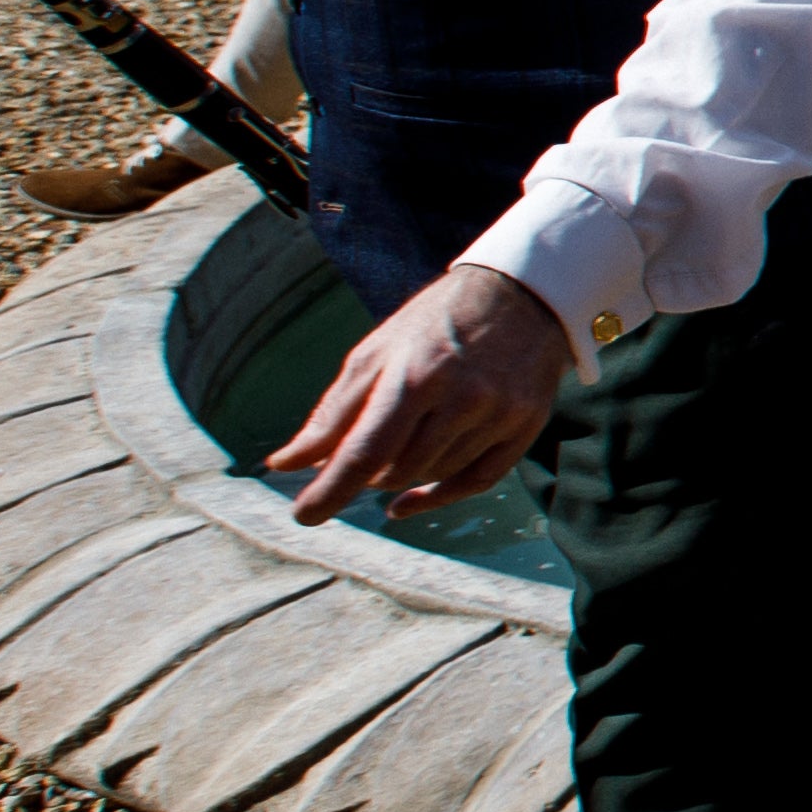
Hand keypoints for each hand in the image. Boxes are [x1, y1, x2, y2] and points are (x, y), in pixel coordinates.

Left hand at [268, 263, 572, 522]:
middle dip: (366, 473)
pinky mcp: (525, 426)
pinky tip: (404, 505)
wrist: (521, 295)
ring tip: (395, 448)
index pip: (367, 450)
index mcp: (416, 375)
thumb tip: (285, 464)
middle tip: (357, 456)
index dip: (331, 489)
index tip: (303, 516)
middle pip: (398, 470)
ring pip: (433, 475)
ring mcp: (499, 414)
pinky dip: (435, 499)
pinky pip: (476, 482)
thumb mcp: (376, 354)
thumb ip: (333, 413)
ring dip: (402, 474)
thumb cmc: (434, 323)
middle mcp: (462, 398)